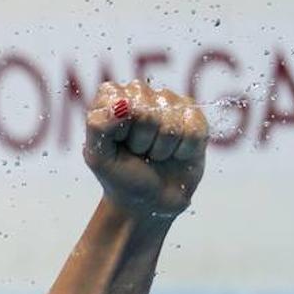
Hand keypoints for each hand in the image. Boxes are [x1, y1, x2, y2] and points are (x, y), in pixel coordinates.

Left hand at [84, 80, 207, 219]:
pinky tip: (175, 154)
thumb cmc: (120, 176)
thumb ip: (99, 127)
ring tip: (154, 154)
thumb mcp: (98, 157)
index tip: (117, 143)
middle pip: (146, 113)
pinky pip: (193, 131)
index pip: (118, 100)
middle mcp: (142, 93)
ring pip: (170, 125)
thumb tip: (121, 103)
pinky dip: (182, 151)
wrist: (149, 200)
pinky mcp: (195, 116)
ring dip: (161, 149)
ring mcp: (171, 102)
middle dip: (141, 142)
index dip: (118, 129)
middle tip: (137, 151)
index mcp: (112, 97)